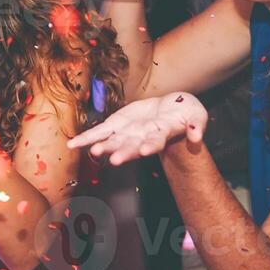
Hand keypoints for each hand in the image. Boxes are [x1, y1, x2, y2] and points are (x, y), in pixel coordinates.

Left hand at [67, 92, 206, 165]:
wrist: (171, 109)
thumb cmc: (186, 113)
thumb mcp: (196, 116)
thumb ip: (196, 126)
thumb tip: (196, 135)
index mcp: (161, 135)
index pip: (156, 142)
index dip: (150, 146)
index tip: (146, 151)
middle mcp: (142, 139)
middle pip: (132, 146)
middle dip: (123, 152)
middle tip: (114, 160)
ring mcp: (128, 133)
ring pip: (113, 141)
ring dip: (103, 147)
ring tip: (93, 152)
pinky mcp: (117, 125)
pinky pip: (99, 132)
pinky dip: (86, 138)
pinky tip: (72, 145)